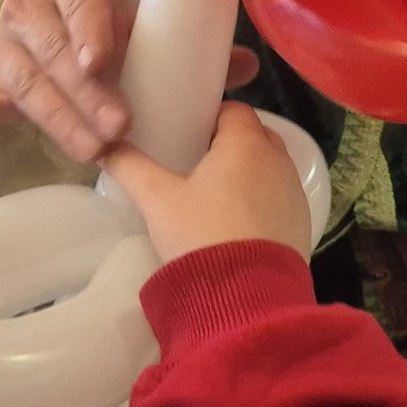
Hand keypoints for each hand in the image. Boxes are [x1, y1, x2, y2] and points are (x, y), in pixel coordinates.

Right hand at [0, 0, 257, 178]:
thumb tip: (246, 65)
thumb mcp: (145, 41)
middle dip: (85, 90)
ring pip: (23, 81)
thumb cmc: (114, 43)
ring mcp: (1, 46)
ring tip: (90, 150)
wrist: (63, 55)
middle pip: (52, 45)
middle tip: (118, 126)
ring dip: (56, 118)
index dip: (88, 23)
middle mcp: (28, 7)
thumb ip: (192, 52)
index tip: (102, 60)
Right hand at [99, 102, 310, 264]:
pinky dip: (260, 199)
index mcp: (245, 143)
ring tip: (214, 193)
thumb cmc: (201, 235)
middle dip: (229, 143)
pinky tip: (235, 222)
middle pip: (254, 135)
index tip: (187, 133)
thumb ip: (130, 167)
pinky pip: (278, 197)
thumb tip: (104, 147)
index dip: (210, 117)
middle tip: (195, 162)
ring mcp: (294, 193)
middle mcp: (278, 160)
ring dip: (246, 172)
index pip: (233, 110)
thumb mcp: (157, 201)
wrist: (244, 297)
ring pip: (268, 167)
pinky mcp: (301, 223)